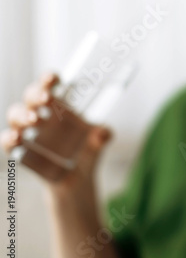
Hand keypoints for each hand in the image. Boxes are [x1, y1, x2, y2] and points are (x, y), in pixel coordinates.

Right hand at [0, 72, 112, 194]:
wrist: (79, 179)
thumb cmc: (86, 150)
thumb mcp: (100, 141)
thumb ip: (104, 135)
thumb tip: (102, 133)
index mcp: (60, 106)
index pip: (50, 86)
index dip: (49, 79)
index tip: (54, 79)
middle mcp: (42, 115)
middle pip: (31, 96)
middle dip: (36, 94)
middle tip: (47, 98)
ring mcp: (29, 132)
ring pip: (15, 114)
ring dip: (22, 114)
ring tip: (34, 119)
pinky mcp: (21, 150)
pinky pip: (7, 141)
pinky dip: (9, 138)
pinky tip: (17, 138)